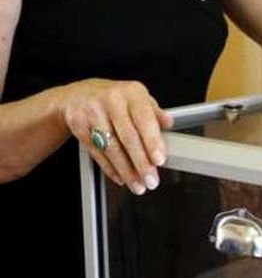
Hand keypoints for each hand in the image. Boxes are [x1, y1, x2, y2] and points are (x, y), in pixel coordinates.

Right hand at [56, 79, 172, 194]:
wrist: (80, 95)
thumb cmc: (116, 100)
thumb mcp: (138, 99)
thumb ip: (154, 113)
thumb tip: (168, 123)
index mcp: (132, 93)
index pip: (144, 119)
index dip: (152, 141)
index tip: (159, 160)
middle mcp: (112, 100)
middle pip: (128, 137)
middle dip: (141, 163)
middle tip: (151, 180)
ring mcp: (92, 112)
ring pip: (111, 148)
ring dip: (126, 171)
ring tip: (138, 185)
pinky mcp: (78, 125)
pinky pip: (97, 152)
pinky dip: (110, 168)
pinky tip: (121, 178)